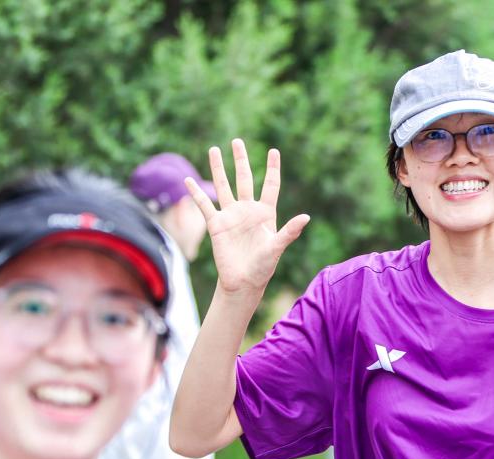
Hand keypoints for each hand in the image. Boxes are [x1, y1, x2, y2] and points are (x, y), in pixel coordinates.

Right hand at [184, 141, 310, 297]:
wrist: (243, 282)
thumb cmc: (263, 267)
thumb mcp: (277, 247)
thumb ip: (290, 231)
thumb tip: (306, 217)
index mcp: (265, 213)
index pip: (270, 185)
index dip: (272, 168)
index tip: (274, 150)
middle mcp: (248, 211)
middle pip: (244, 179)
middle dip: (241, 160)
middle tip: (237, 141)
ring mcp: (231, 216)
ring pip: (223, 186)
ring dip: (218, 168)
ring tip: (214, 149)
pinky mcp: (216, 225)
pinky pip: (204, 205)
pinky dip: (196, 193)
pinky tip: (188, 180)